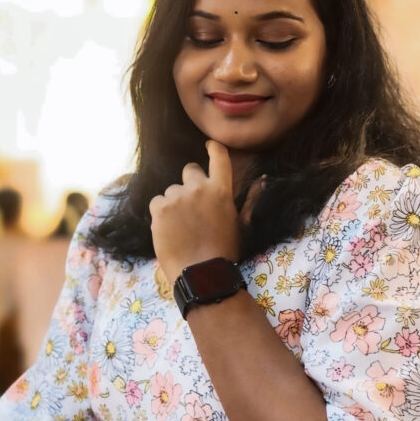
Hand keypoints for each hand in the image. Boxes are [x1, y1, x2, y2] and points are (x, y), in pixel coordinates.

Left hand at [149, 140, 239, 285]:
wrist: (201, 274)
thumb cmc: (225, 251)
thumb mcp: (241, 224)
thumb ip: (250, 200)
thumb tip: (262, 180)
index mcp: (221, 191)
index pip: (218, 158)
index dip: (214, 149)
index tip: (210, 146)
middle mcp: (198, 189)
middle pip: (189, 170)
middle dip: (190, 183)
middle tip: (192, 206)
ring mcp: (177, 198)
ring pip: (171, 190)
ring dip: (175, 202)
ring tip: (181, 226)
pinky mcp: (159, 209)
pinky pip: (157, 202)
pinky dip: (161, 213)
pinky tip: (170, 230)